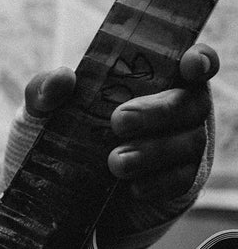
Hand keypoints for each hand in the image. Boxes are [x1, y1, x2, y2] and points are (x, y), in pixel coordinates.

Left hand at [20, 43, 217, 248]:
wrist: (61, 186)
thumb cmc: (65, 129)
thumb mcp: (47, 109)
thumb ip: (47, 89)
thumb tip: (61, 79)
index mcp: (158, 80)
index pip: (196, 63)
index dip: (200, 61)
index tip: (189, 64)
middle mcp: (180, 108)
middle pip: (190, 104)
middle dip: (157, 112)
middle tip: (119, 121)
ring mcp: (184, 144)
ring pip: (188, 143)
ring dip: (152, 152)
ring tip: (116, 162)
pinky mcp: (179, 179)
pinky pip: (181, 180)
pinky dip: (158, 183)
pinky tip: (133, 187)